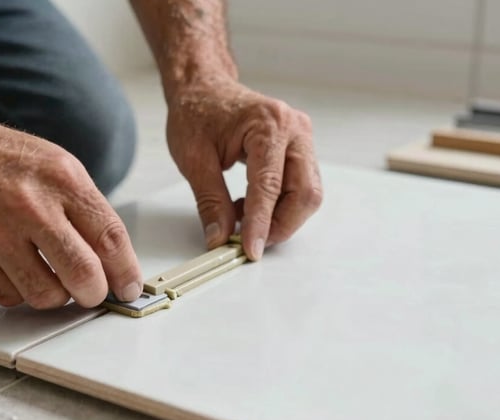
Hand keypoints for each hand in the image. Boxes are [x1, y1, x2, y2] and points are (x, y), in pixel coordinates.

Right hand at [0, 116, 142, 308]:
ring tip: (50, 276)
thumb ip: (87, 211)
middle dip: (94, 293)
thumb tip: (114, 263)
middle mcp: (29, 206)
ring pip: (45, 295)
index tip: (128, 288)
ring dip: (55, 295)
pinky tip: (15, 268)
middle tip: (91, 292)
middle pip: (82, 274)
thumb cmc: (1, 159)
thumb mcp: (56, 166)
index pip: (110, 238)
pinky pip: (8, 297)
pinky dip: (18, 291)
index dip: (126, 272)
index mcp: (61, 179)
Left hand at [166, 77, 322, 259]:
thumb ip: (210, 201)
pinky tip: (249, 206)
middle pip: (305, 193)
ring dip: (280, 217)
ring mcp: (301, 139)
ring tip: (242, 218)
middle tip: (250, 243)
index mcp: (268, 124)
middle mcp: (294, 129)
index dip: (261, 223)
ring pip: (306, 194)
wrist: (204, 89)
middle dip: (280, 225)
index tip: (250, 250)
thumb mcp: (193, 159)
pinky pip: (299, 187)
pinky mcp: (298, 150)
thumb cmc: (197, 113)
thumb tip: (220, 237)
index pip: (270, 186)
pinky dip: (278, 206)